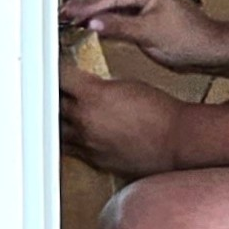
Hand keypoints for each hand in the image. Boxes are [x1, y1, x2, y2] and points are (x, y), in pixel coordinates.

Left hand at [59, 62, 185, 176]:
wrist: (176, 140)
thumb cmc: (159, 111)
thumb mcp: (127, 85)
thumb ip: (100, 86)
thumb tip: (88, 87)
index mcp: (92, 94)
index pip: (59, 76)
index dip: (56, 70)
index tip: (55, 69)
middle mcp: (84, 119)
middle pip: (52, 103)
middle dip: (54, 95)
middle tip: (56, 89)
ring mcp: (87, 142)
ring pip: (57, 130)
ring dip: (59, 121)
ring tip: (63, 114)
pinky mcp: (94, 159)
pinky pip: (72, 149)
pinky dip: (72, 140)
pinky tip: (78, 134)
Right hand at [61, 0, 219, 70]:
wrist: (208, 48)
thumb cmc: (189, 40)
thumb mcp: (151, 35)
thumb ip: (120, 27)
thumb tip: (92, 22)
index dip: (84, 5)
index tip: (65, 15)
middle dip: (80, 1)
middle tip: (60, 17)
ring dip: (86, 4)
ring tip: (68, 19)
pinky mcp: (139, 4)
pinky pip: (111, 2)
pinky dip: (97, 10)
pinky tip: (86, 21)